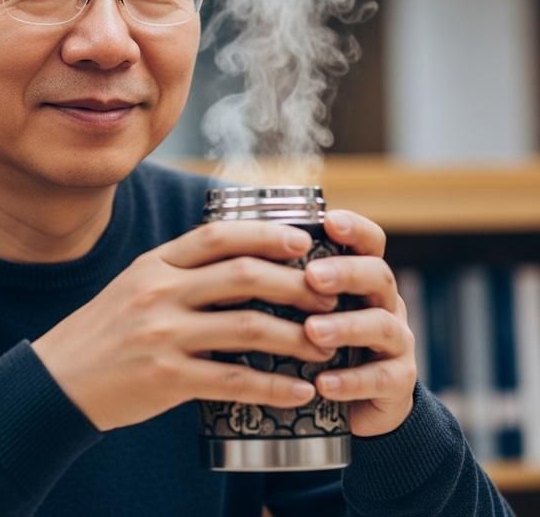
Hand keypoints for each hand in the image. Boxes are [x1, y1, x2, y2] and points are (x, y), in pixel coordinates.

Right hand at [32, 220, 336, 430]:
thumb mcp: (136, 285)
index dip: (264, 234)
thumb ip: (181, 272)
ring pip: (247, 327)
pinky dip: (274, 386)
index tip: (302, 242)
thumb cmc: (105, 330)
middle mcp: (159, 292)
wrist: (58, 379)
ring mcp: (162, 334)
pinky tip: (300, 392)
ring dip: (296, 337)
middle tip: (328, 298)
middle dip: (295, 285)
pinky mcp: (166, 378)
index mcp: (154, 264)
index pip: (216, 236)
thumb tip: (242, 263)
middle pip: (242, 275)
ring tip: (326, 345)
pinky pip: (234, 380)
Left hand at [302, 210, 416, 436]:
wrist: (352, 404)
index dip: (355, 229)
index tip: (329, 221)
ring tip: (312, 331)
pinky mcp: (398, 382)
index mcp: (361, 278)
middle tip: (312, 276)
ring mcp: (396, 343)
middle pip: (379, 275)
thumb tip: (227, 252)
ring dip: (346, 326)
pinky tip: (323, 384)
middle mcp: (384, 303)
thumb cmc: (315, 342)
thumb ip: (282, 282)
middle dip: (346, 273)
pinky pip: (383, 379)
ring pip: (382, 326)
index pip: (370, 242)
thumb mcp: (303, 307)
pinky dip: (352, 381)